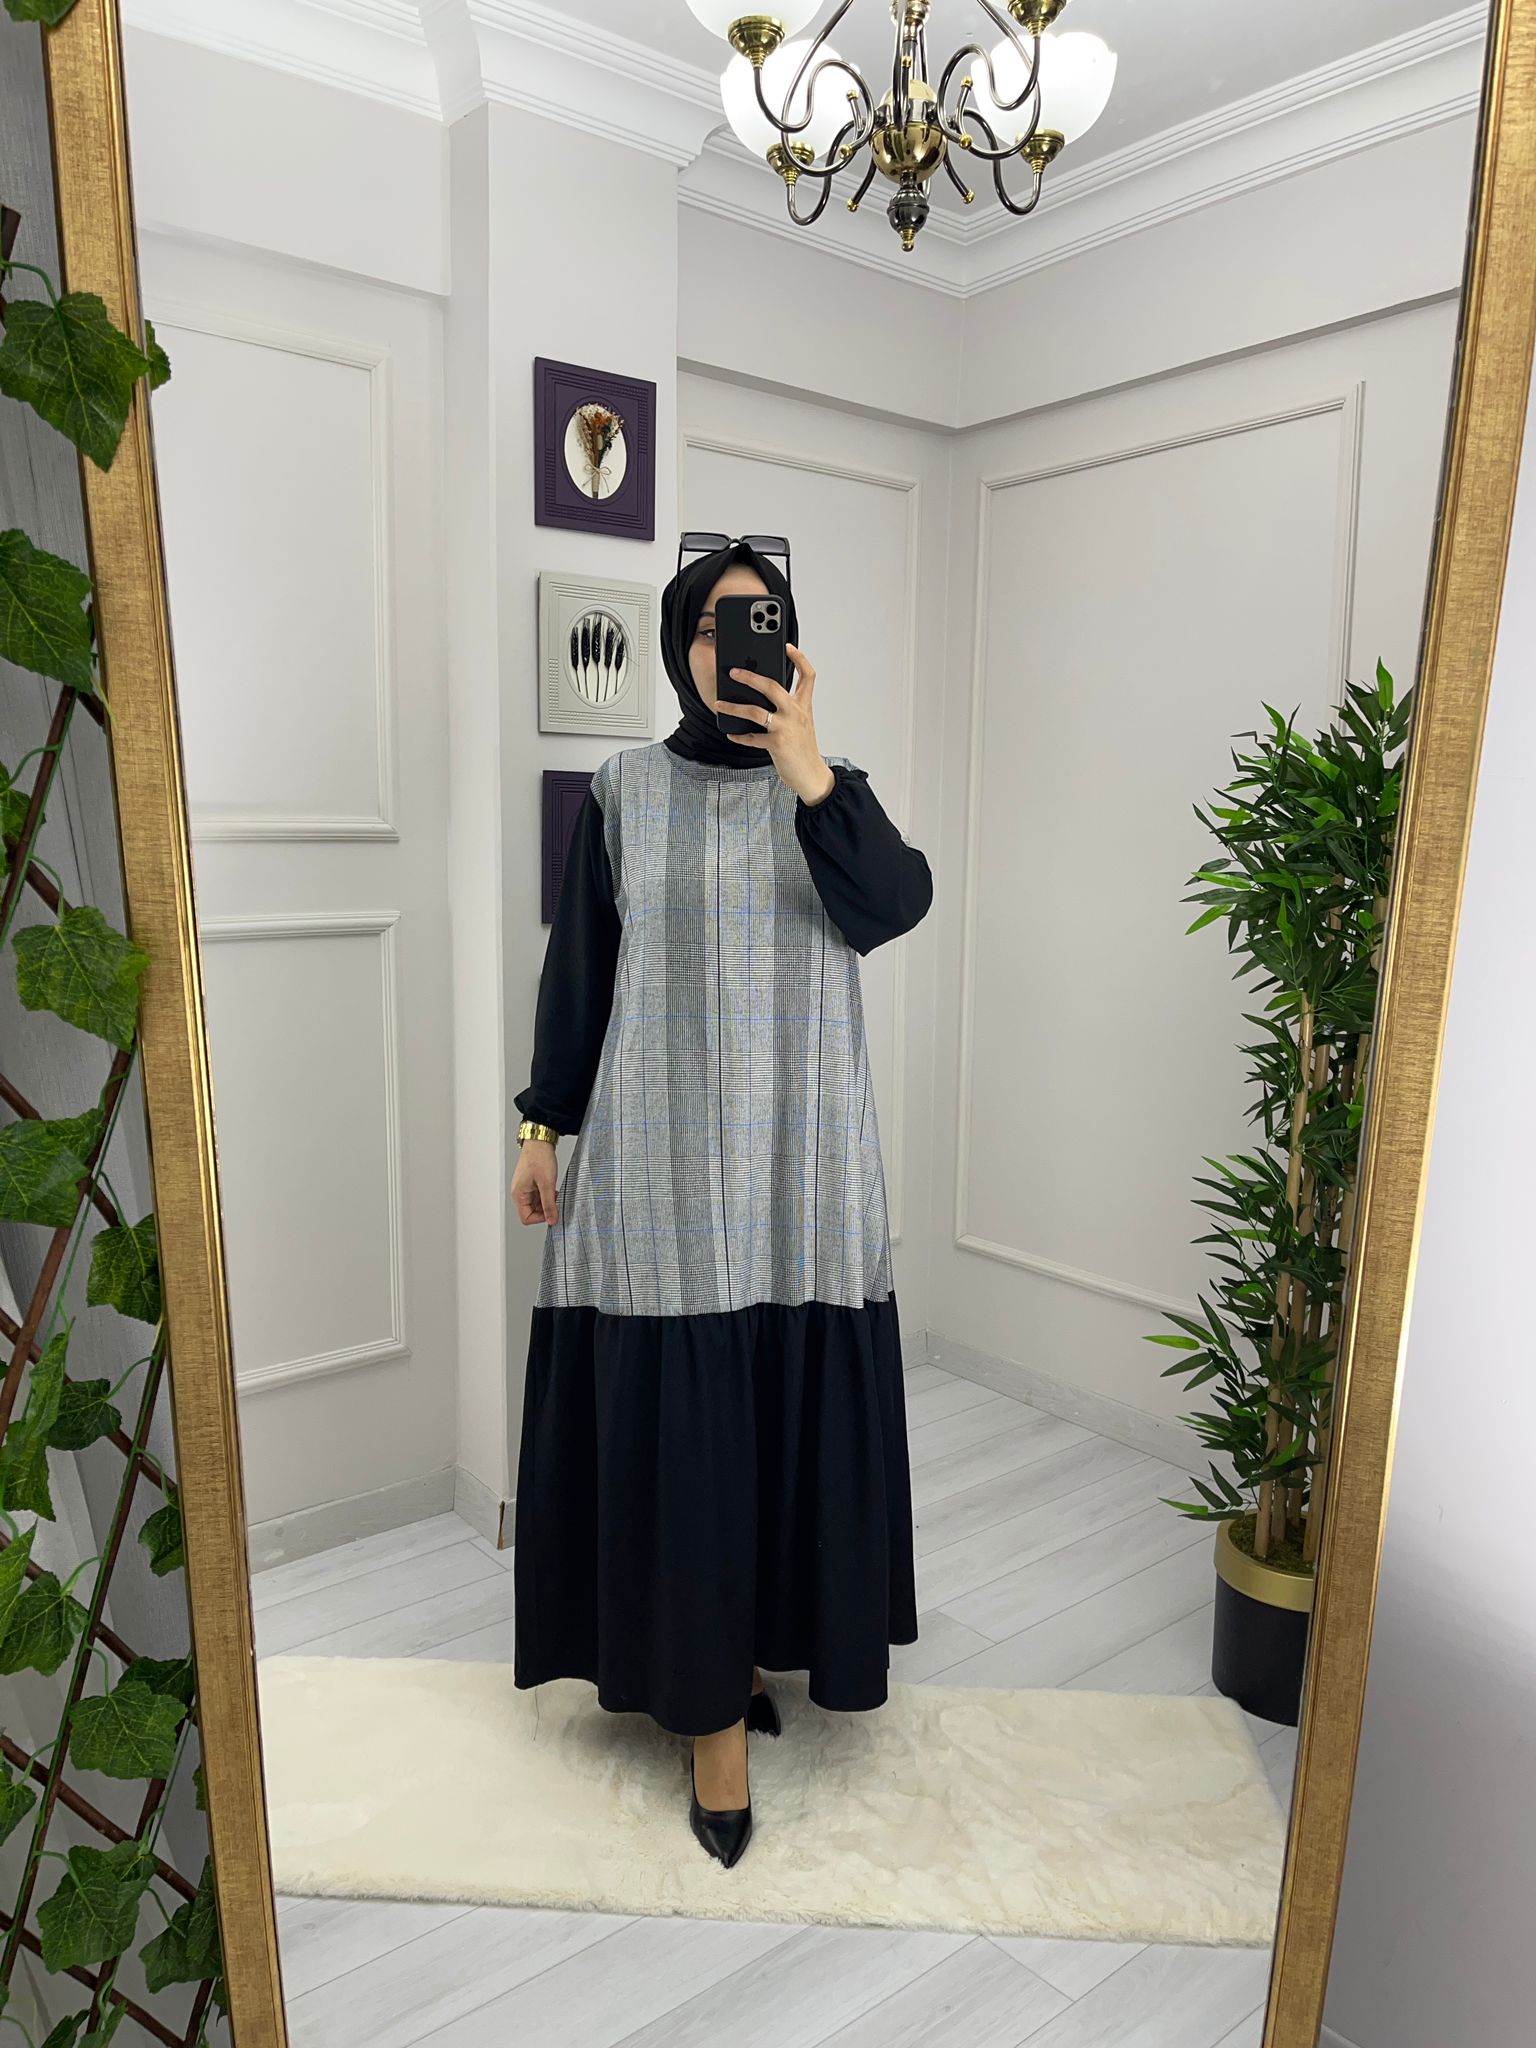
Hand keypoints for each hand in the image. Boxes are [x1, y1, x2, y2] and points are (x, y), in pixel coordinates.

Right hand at [510, 1139, 558, 1224]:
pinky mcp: (531, 1183)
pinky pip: (538, 1195)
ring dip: (547, 1201)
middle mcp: (519, 1192)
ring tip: (554, 1192)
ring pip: (536, 1204)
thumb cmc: (539, 1158)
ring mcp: (525, 1188)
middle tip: (555, 1200)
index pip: (526, 1218)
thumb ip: (549, 1204)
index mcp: (519, 1194)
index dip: (540, 1218)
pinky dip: (547, 1195)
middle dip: (545, 1209)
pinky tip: (552, 1188)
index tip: (552, 1212)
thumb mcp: (547, 1184)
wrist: (540, 1141)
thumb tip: (551, 1220)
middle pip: (531, 1212)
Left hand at [725, 643, 834, 805]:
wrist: (812, 775)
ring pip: (755, 710)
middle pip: (772, 686)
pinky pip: (751, 737)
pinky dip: (739, 735)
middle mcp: (796, 712)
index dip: (799, 658)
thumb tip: (759, 697)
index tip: (788, 646)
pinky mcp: (776, 744)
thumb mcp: (801, 723)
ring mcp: (786, 728)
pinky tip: (731, 733)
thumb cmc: (803, 748)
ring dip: (733, 706)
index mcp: (804, 705)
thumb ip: (787, 708)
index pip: (808, 676)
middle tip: (733, 672)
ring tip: (719, 703)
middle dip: (750, 676)